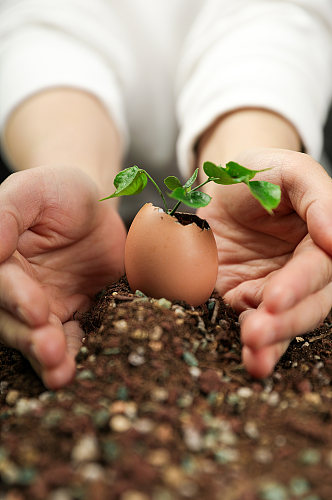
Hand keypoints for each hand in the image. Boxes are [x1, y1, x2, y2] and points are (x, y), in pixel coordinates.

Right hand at [0, 166, 125, 387]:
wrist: (95, 207)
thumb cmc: (61, 191)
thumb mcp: (33, 189)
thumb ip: (7, 213)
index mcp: (1, 256)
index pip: (0, 281)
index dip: (14, 297)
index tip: (35, 308)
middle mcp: (16, 286)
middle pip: (11, 318)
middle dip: (28, 336)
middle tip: (48, 348)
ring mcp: (42, 304)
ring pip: (35, 336)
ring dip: (46, 356)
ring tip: (60, 373)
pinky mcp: (70, 313)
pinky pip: (69, 337)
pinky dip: (71, 353)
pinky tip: (73, 368)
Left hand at [198, 149, 331, 377]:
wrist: (221, 190)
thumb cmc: (258, 172)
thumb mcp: (287, 170)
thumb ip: (317, 197)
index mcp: (320, 239)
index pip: (320, 267)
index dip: (300, 283)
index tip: (276, 296)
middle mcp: (304, 270)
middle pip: (309, 303)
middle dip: (286, 320)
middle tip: (258, 332)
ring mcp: (276, 288)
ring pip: (286, 321)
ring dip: (272, 341)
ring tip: (253, 353)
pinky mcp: (249, 300)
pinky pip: (257, 325)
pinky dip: (257, 348)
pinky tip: (252, 361)